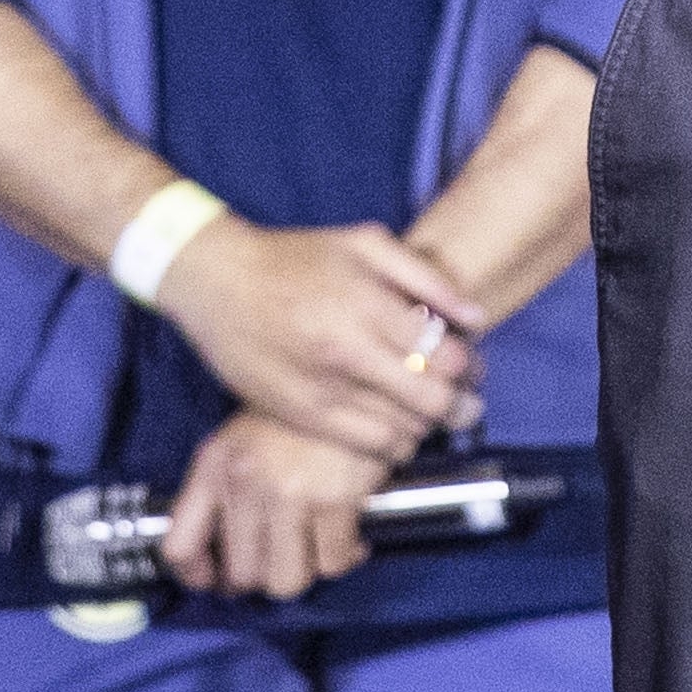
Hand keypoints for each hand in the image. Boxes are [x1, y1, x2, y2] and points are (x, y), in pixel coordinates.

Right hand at [158, 220, 482, 464]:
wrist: (217, 283)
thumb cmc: (295, 258)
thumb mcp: (365, 243)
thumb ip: (426, 277)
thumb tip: (474, 317)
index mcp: (367, 305)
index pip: (444, 356)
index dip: (472, 367)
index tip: (474, 366)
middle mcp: (346, 353)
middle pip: (428, 400)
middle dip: (460, 407)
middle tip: (468, 404)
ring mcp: (321, 390)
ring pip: (399, 431)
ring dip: (427, 428)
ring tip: (433, 416)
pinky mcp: (300, 416)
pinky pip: (363, 448)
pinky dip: (392, 447)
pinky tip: (399, 433)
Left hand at [161, 411, 391, 600]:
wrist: (360, 379)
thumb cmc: (299, 416)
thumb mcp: (243, 440)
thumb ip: (224, 491)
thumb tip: (224, 563)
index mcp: (214, 465)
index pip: (180, 546)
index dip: (197, 577)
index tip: (218, 580)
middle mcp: (243, 482)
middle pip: (242, 575)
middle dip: (264, 575)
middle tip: (283, 559)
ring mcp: (289, 493)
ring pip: (286, 582)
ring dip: (303, 573)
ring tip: (315, 550)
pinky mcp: (335, 500)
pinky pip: (333, 564)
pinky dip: (344, 558)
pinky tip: (350, 540)